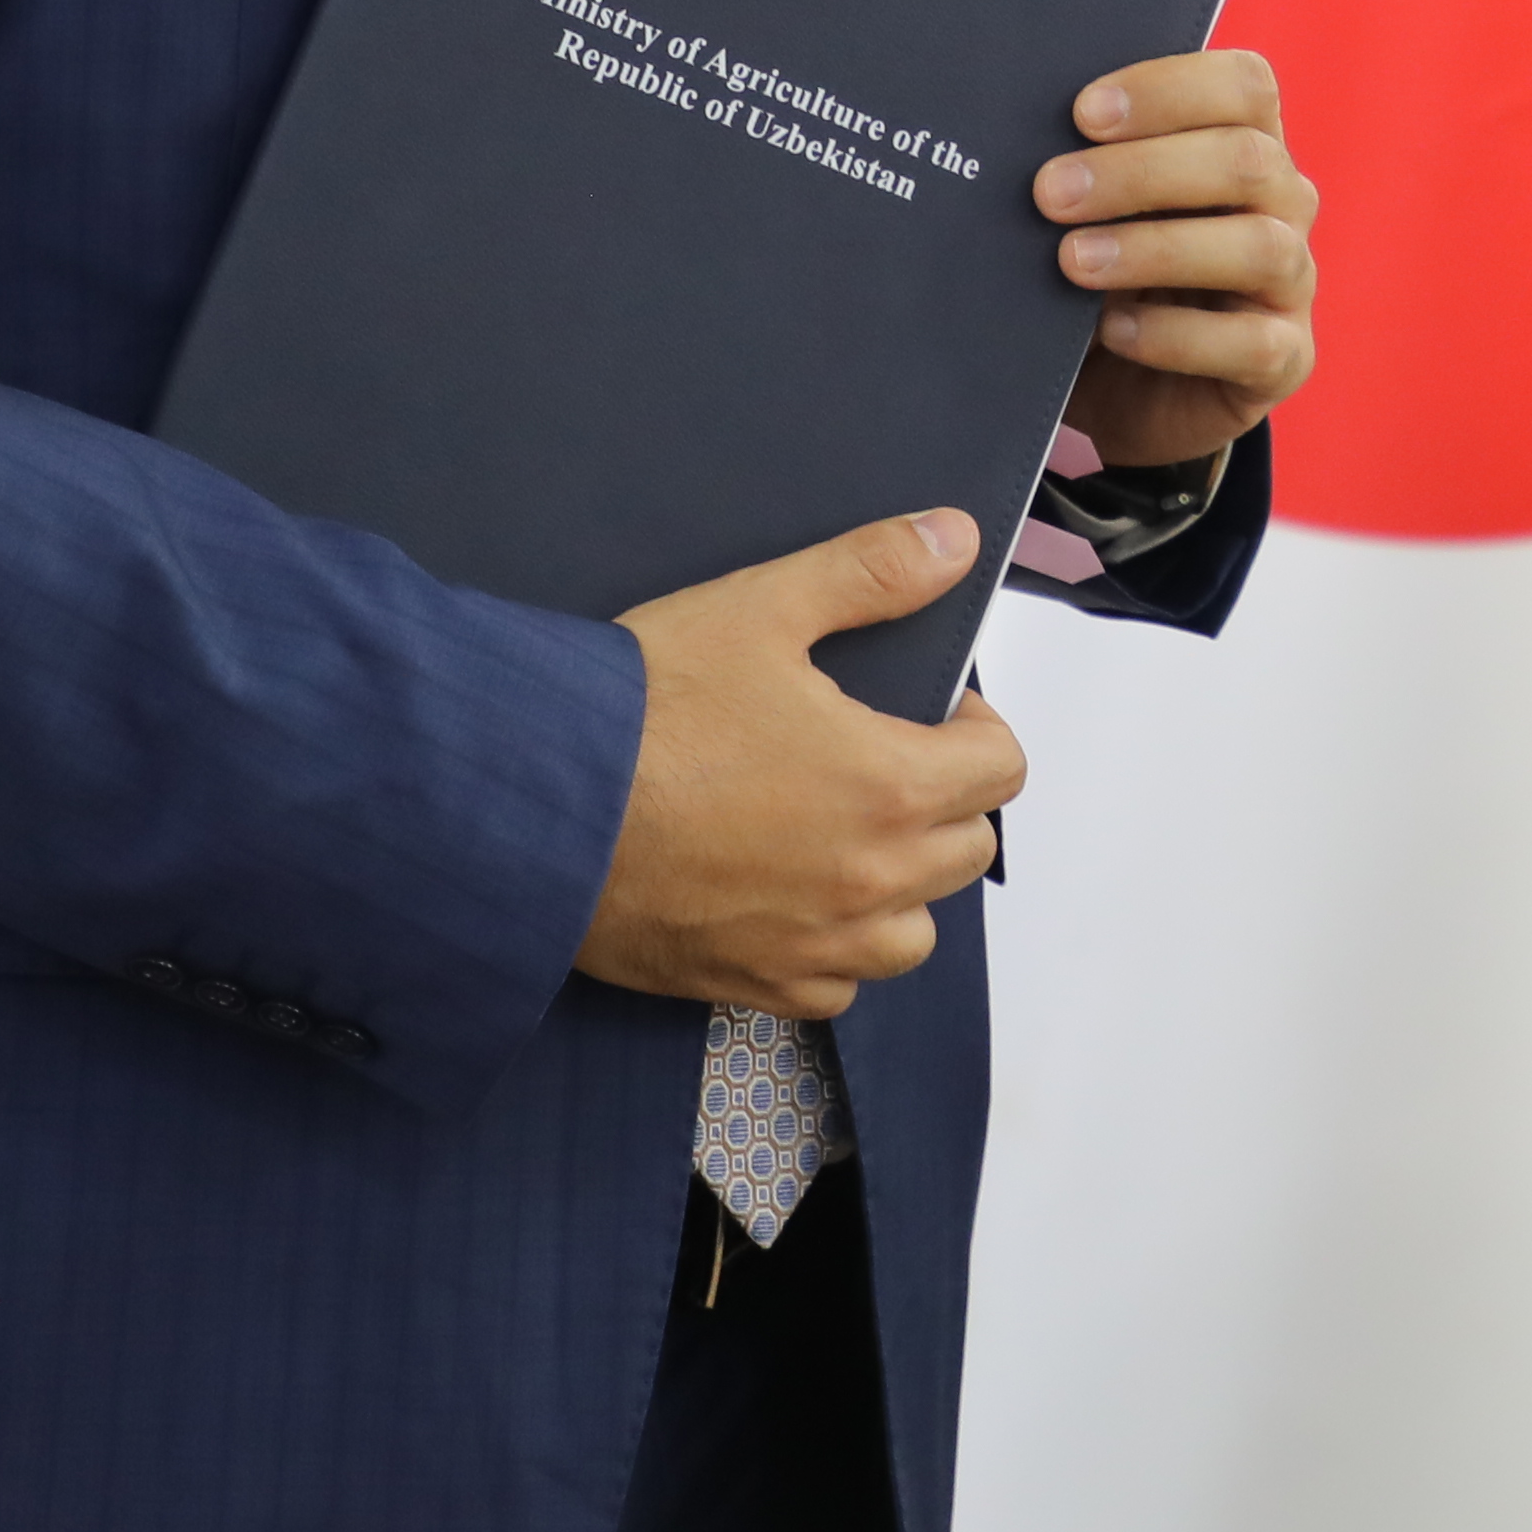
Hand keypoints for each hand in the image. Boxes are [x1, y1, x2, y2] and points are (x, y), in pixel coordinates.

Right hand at [577, 509, 1026, 1017]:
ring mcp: (810, 944)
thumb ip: (872, 572)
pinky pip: (834, 991)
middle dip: (943, 800)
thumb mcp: (762, 609)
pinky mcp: (749, 984)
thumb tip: (954, 540)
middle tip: (882, 760)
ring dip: (899, 888)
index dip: (974, 729)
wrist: (529, 803)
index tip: (929, 713)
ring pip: (910, 935)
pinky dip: (831, 953)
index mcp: (889, 785)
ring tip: (845, 837)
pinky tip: (791, 903)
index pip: (1001, 770)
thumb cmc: (642, 712)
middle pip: (966, 851)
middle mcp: (866, 880)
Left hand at [1039, 48, 1317, 478]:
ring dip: (1159, 248)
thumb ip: (1084, 168)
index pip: (1245, 86)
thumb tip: (1019, 140)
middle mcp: (1283, 203)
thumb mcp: (1095, 213)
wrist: (1126, 387)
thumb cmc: (1107, 272)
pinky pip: (1253, 344)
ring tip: (1074, 261)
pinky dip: (1178, 335)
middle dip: (1142, 172)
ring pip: (1260, 247)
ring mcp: (1292, 282)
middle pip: (1246, 161)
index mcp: (1245, 141)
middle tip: (1051, 192)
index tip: (1084, 113)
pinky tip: (1114, 330)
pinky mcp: (1286, 358)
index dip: (1170, 89)